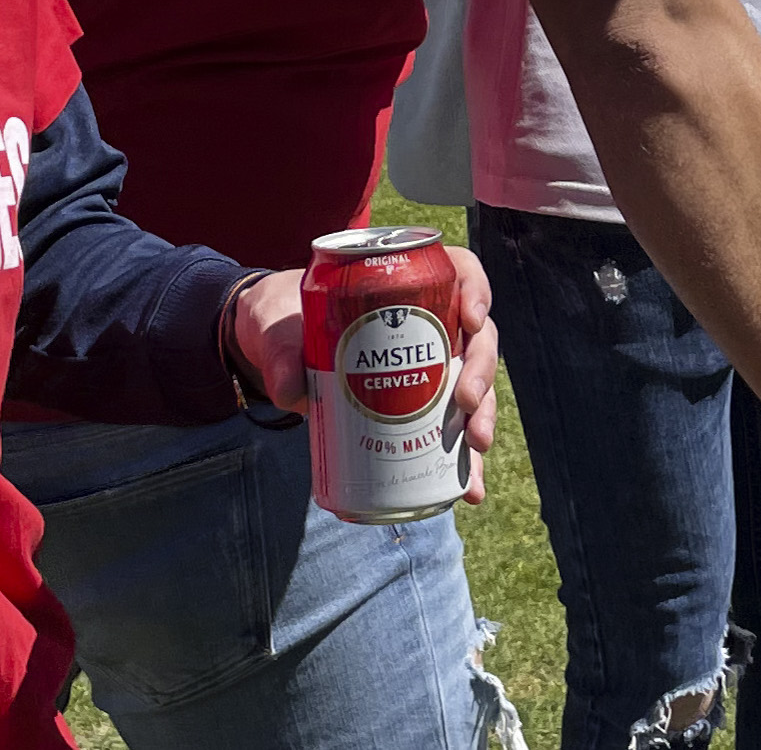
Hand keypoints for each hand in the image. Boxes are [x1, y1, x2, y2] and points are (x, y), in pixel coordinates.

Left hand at [224, 250, 504, 503]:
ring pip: (474, 386)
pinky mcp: (419, 408)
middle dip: (480, 371)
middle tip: (465, 402)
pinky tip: (468, 488)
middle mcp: (430, 325)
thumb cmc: (284, 322)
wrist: (277, 353)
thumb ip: (279, 353)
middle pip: (476, 338)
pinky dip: (463, 462)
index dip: (477, 291)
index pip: (460, 273)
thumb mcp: (276, 329)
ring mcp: (430, 368)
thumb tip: (292, 393)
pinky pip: (452, 432)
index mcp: (406, 287)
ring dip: (483, 417)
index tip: (470, 319)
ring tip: (476, 448)